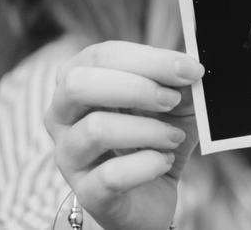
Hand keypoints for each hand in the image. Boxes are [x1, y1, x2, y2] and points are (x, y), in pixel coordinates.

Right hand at [45, 41, 203, 229]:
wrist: (151, 196)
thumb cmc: (155, 139)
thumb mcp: (174, 105)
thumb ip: (178, 84)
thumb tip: (189, 68)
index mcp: (78, 81)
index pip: (102, 56)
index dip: (148, 59)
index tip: (189, 69)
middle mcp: (61, 116)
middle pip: (78, 84)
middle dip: (135, 88)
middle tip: (172, 100)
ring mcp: (68, 156)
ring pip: (96, 130)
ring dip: (147, 130)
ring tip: (173, 137)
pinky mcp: (87, 192)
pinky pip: (111, 175)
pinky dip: (148, 165)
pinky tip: (164, 161)